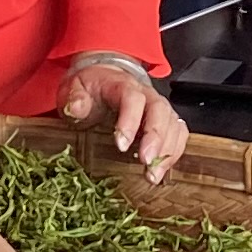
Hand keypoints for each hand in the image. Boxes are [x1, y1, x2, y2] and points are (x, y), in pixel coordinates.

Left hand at [59, 51, 189, 184]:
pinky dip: (174, 152)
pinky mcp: (165, 119)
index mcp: (121, 84)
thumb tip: (77, 107)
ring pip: (173, 123)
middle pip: (159, 110)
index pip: (132, 97)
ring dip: (167, 150)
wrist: (104, 78)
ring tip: (154, 174)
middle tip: (146, 161)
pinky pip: (178, 132)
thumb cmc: (91, 88)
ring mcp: (158, 106)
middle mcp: (146, 93)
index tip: (122, 145)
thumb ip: (74, 98)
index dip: (130, 120)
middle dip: (156, 137)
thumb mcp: (73, 88)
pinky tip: (162, 169)